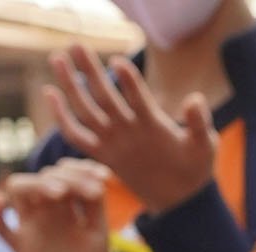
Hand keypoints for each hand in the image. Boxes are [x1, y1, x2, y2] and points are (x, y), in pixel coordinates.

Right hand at [0, 163, 112, 251]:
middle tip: (86, 192)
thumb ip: (96, 209)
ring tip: (59, 193)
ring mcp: (31, 226)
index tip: (105, 178)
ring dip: (35, 185)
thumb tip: (97, 182)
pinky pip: (0, 227)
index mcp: (66, 206)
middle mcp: (46, 211)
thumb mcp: (98, 235)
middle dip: (64, 178)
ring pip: (18, 191)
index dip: (81, 168)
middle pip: (43, 177)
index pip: (65, 173)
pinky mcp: (21, 248)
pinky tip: (2, 202)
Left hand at [47, 46, 217, 214]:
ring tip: (56, 58)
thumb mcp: (205, 146)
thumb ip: (199, 122)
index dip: (129, 82)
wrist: (178, 203)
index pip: (140, 102)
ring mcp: (113, 145)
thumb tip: (195, 99)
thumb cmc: (194, 169)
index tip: (116, 61)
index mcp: (154, 129)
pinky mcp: (103, 155)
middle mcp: (129, 135)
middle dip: (89, 71)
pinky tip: (50, 92)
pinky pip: (75, 136)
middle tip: (75, 44)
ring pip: (85, 112)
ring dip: (69, 85)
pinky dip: (61, 117)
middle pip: (105, 99)